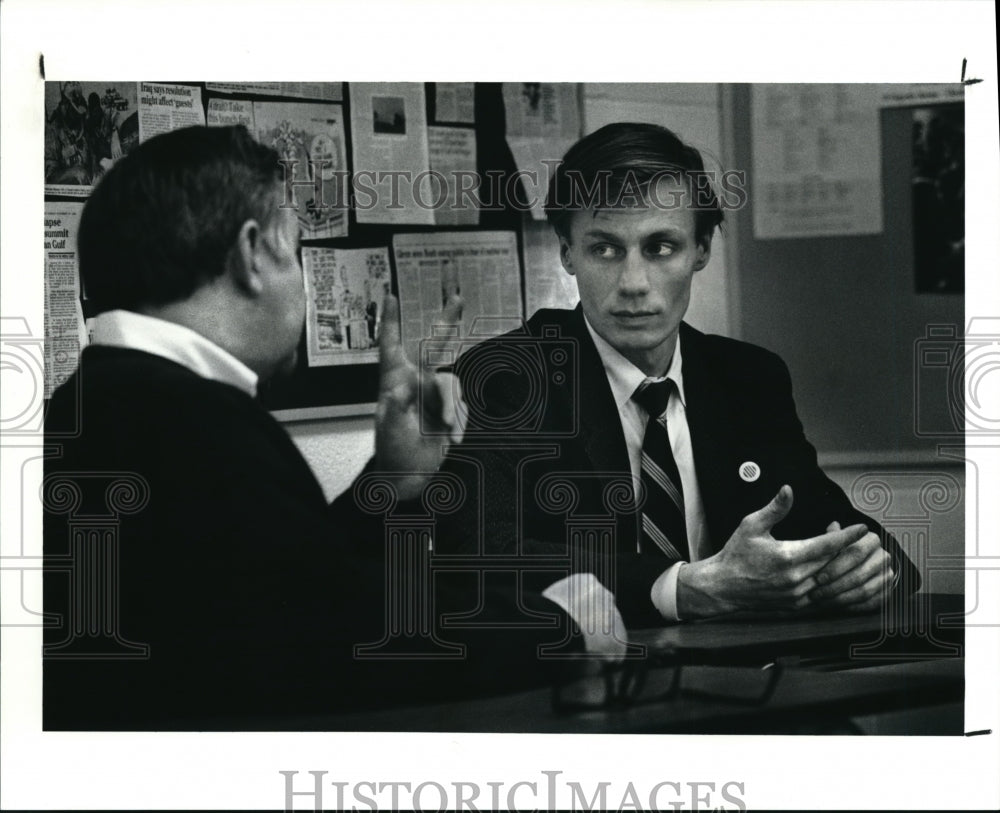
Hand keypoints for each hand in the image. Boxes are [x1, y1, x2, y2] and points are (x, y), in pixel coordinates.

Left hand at [374, 293, 464, 500]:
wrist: (411, 478)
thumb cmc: (392, 452)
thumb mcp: (389, 432)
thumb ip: (394, 412)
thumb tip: (398, 392)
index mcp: (394, 381)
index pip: (390, 346)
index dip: (391, 320)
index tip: (391, 296)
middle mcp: (416, 382)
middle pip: (432, 347)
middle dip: (446, 322)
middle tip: (458, 299)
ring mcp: (434, 396)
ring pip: (452, 385)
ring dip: (452, 407)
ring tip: (449, 431)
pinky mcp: (449, 410)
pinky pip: (462, 407)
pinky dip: (460, 422)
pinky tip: (454, 439)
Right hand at [676, 485, 868, 618]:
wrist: (723, 586)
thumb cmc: (736, 554)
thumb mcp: (751, 525)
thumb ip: (775, 508)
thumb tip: (788, 490)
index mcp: (787, 556)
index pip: (826, 545)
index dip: (847, 535)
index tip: (862, 528)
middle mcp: (796, 578)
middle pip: (836, 563)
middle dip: (850, 548)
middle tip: (853, 535)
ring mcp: (799, 594)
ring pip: (835, 581)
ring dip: (846, 567)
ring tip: (848, 552)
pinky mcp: (798, 605)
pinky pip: (826, 595)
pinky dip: (837, 583)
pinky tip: (839, 572)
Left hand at [807, 521, 894, 612]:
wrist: (859, 564)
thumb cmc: (841, 552)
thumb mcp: (836, 541)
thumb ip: (832, 537)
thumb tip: (833, 526)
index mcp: (871, 540)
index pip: (855, 553)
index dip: (835, 567)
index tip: (818, 578)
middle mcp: (883, 557)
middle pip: (859, 575)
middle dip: (834, 587)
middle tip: (817, 593)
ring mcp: (887, 576)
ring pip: (864, 591)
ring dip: (840, 599)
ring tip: (822, 601)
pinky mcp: (887, 592)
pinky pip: (870, 603)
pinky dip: (851, 606)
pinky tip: (835, 606)